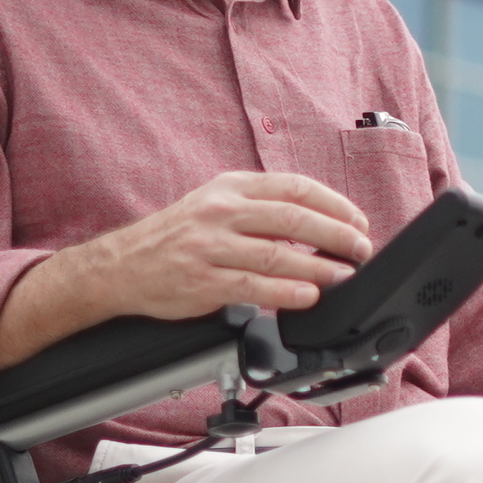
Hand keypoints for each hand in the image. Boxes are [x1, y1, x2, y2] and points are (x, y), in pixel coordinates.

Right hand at [0, 172, 371, 371]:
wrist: (121, 265)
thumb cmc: (176, 235)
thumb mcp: (215, 203)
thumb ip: (260, 206)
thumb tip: (318, 221)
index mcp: (230, 187)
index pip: (295, 188)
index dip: (334, 205)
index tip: (358, 221)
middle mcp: (221, 212)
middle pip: (294, 218)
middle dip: (337, 234)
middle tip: (361, 249)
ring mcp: (210, 246)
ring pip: (278, 252)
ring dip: (320, 266)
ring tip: (345, 274)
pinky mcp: (202, 281)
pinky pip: (253, 285)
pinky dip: (287, 290)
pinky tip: (309, 295)